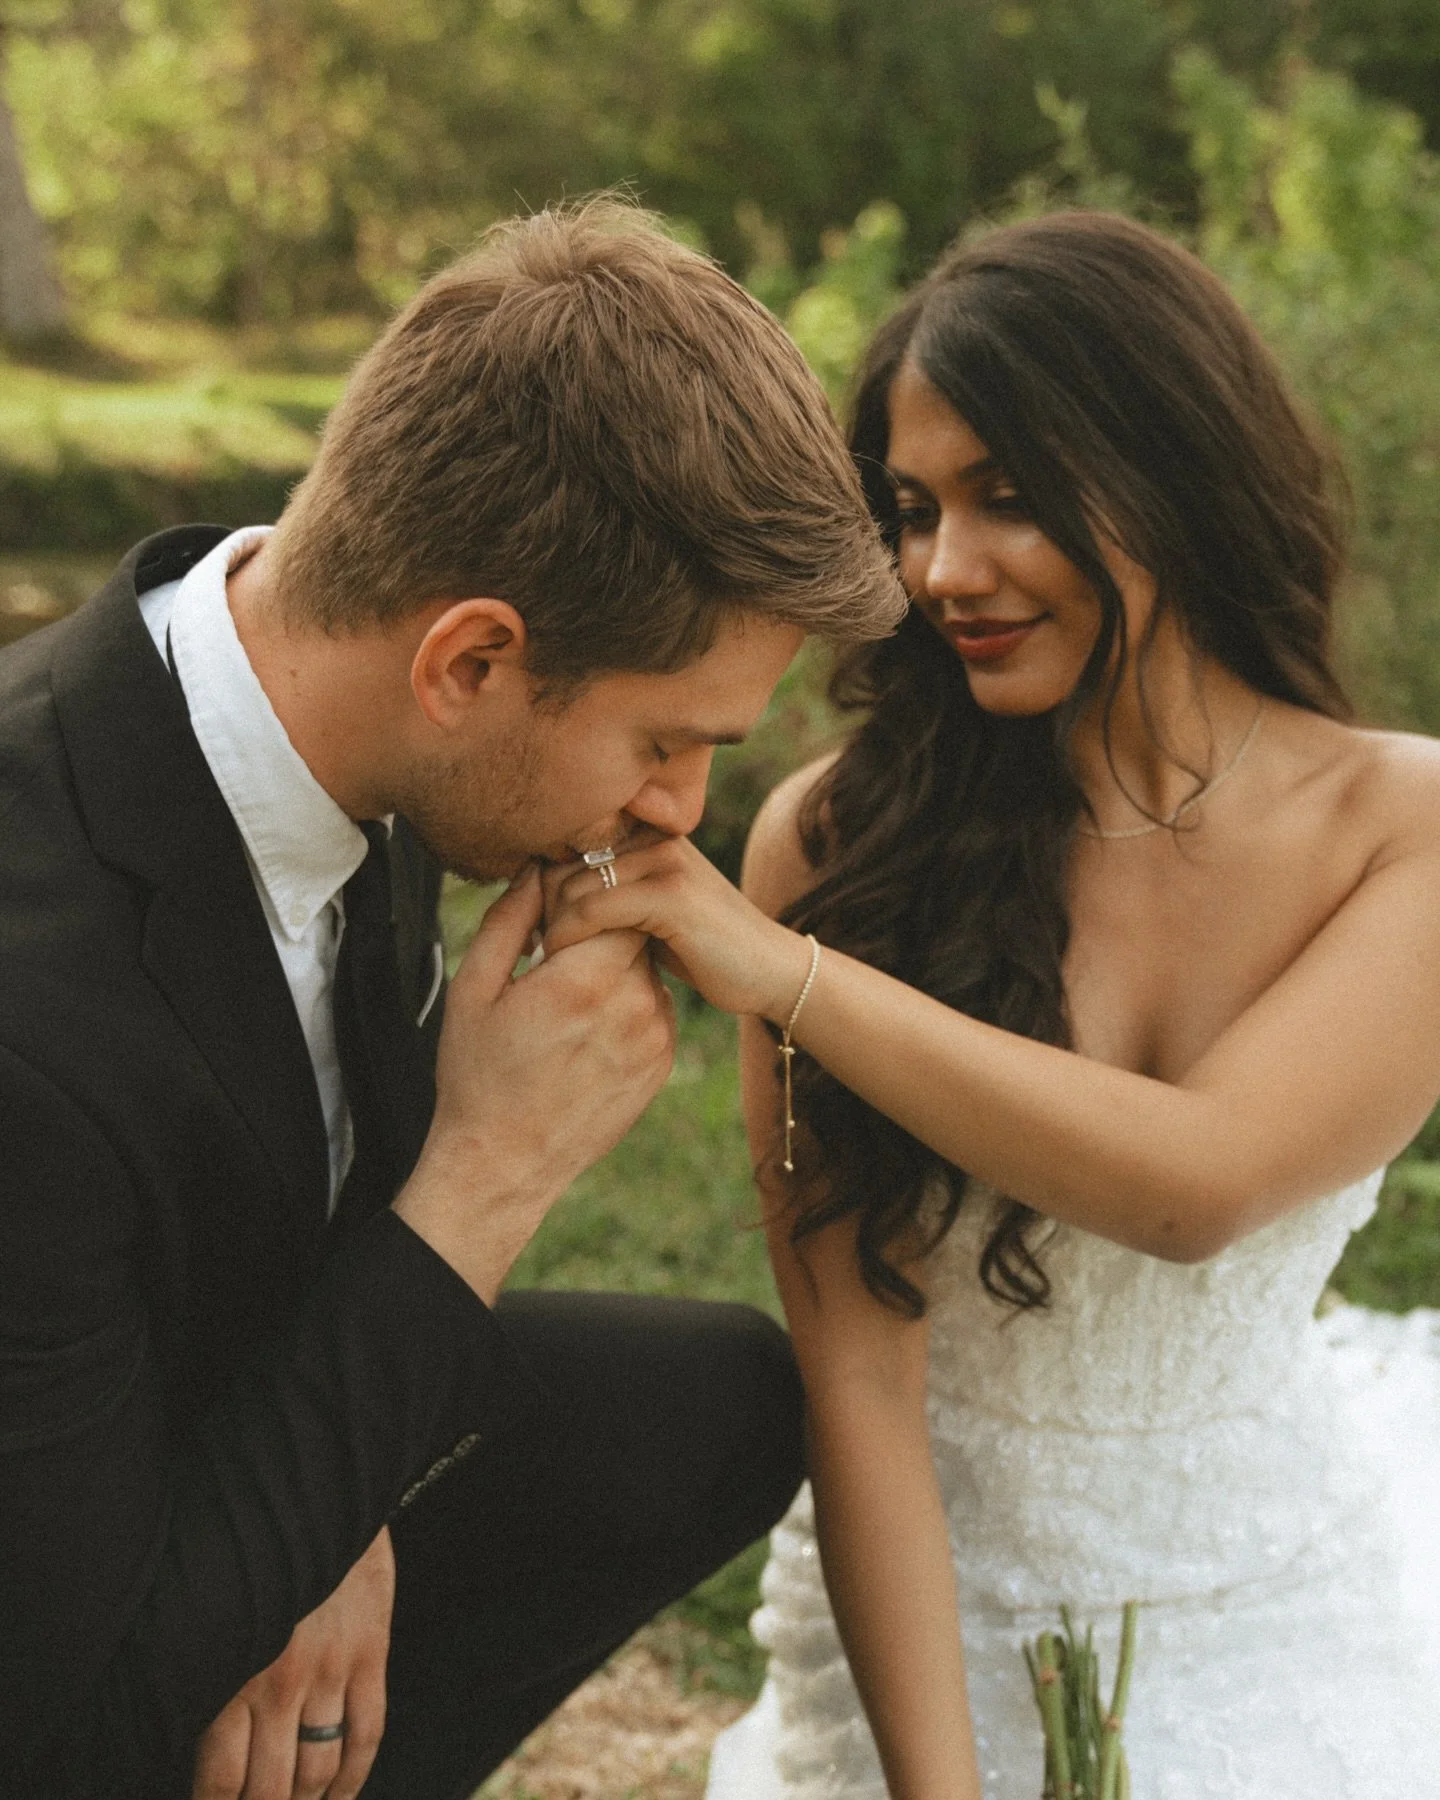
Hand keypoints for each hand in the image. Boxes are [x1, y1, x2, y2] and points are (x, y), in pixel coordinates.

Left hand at [191, 1526, 393, 1799]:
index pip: (218, 1783)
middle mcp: (279, 1682)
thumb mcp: (207, 1601)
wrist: (319, 1484)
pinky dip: (354, 1777)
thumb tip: (180, 1722)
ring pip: (318, 1770)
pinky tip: (340, 1795)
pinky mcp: (371, 1652)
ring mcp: (331, 1670)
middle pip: (271, 1790)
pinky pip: (367, 1732)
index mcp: (228, 1673)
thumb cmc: (250, 1536)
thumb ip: (200, 1663)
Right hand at [395, 865, 674, 1297]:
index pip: (614, 899)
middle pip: (634, 930)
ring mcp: (655, 1037)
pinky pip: (653, 1007)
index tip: (551, 918)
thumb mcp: (474, 988)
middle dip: (600, 931)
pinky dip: (626, 1005)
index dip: (585, 898)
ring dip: (615, 968)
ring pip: (646, 969)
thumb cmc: (477, 1074)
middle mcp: (634, 1004)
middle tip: (555, 955)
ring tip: (567, 1000)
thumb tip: (538, 867)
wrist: (503, 1164)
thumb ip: (510, 918)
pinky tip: (583, 1031)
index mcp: (584, 978)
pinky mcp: (662, 1063)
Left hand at [542, 836, 812, 1020]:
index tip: (533, 926)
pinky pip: (592, 909)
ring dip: (550, 927)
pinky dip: (567, 937)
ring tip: (545, 957)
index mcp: (648, 831)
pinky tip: (561, 961)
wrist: (769, 971)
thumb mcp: (649, 911)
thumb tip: (537, 894)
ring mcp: (666, 860)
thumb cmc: (703, 948)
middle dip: (540, 909)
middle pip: (560, 863)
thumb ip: (608, 891)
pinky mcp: (671, 894)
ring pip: (570, 886)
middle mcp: (656, 835)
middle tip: (536, 947)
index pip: (564, 843)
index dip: (539, 887)